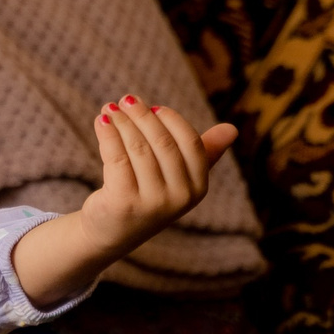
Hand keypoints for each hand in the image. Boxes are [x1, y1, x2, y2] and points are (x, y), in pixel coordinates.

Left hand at [8, 96, 238, 306]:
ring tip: (110, 109)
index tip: (152, 107)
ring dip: (121, 123)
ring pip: (137, 148)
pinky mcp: (123, 203)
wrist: (111, 233)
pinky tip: (101, 121)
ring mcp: (152, 203)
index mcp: (198, 188)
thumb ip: (203, 152)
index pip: (190, 142)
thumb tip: (232, 129)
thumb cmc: (148, 196)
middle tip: (126, 100)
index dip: (171, 119)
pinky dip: (107, 135)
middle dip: (142, 116)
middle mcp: (179, 198)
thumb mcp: (178, 177)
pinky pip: (116, 158)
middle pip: (162, 142)